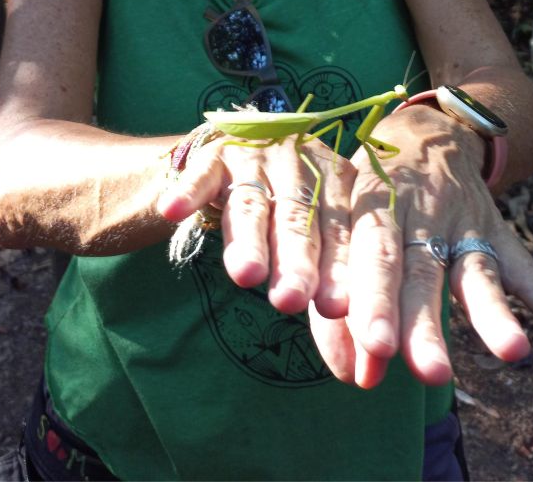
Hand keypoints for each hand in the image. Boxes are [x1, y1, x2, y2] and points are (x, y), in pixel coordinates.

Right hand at [156, 134, 354, 316]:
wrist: (234, 163)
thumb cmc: (290, 224)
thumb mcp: (319, 259)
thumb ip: (338, 312)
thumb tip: (359, 376)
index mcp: (344, 189)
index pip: (353, 235)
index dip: (346, 274)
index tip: (344, 316)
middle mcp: (307, 167)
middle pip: (304, 221)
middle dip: (299, 263)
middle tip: (293, 301)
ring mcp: (261, 158)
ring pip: (255, 203)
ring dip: (250, 239)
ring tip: (246, 274)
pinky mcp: (216, 155)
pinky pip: (202, 174)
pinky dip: (189, 191)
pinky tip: (173, 209)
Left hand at [319, 105, 532, 387]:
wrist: (424, 131)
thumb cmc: (366, 187)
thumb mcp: (341, 216)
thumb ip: (336, 289)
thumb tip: (345, 372)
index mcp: (375, 203)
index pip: (373, 252)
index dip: (372, 298)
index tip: (372, 345)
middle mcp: (422, 212)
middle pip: (424, 271)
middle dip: (425, 323)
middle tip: (430, 372)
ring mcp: (465, 222)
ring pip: (476, 272)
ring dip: (493, 315)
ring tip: (514, 352)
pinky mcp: (497, 232)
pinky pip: (526, 272)